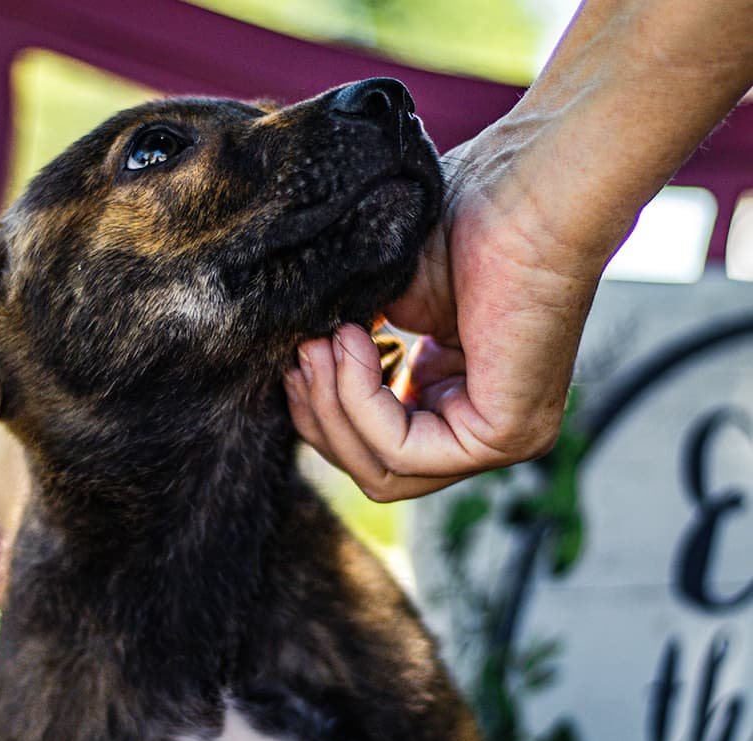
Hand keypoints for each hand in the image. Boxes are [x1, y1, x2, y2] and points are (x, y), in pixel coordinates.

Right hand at [283, 132, 605, 501]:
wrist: (526, 189)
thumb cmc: (463, 221)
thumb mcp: (384, 302)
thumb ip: (346, 350)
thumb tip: (291, 373)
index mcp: (454, 396)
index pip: (373, 446)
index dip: (321, 409)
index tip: (296, 352)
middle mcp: (479, 426)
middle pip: (373, 471)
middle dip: (320, 417)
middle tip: (301, 353)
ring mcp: (498, 438)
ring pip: (383, 473)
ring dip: (333, 409)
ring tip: (321, 345)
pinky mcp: (504, 434)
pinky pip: (403, 451)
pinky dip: (359, 401)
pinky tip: (350, 343)